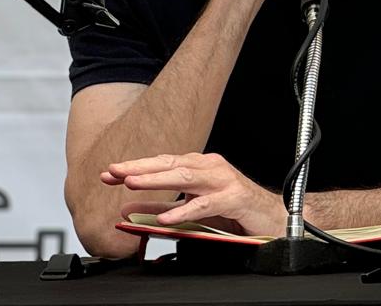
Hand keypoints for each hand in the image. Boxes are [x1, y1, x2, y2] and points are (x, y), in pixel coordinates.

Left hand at [105, 152, 286, 237]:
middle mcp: (211, 168)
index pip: (163, 163)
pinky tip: (165, 218)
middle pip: (171, 164)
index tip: (108, 173)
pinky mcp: (235, 198)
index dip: (136, 167)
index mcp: (200, 167)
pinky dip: (183, 211)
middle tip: (113, 172)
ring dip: (157, 180)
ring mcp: (224, 181)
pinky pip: (205, 205)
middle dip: (139, 168)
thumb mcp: (191, 209)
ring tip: (131, 184)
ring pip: (186, 178)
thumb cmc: (234, 210)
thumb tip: (129, 208)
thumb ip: (162, 207)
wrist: (272, 217)